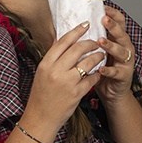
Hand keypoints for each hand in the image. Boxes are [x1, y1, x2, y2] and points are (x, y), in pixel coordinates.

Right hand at [23, 22, 103, 138]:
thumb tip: (60, 39)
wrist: (41, 117)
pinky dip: (96, 73)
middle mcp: (56, 71)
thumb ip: (52, 57)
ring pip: (88, 62)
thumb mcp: (42, 72)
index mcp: (46, 64)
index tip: (86, 24)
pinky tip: (98, 72)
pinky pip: (91, 78)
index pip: (63, 42)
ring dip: (97, 57)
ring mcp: (67, 82)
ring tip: (101, 55)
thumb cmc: (41, 94)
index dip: (76, 31)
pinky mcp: (77, 93)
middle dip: (90, 43)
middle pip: (78, 49)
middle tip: (96, 41)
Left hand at [93, 6, 136, 106]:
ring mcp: (126, 62)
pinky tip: (101, 68)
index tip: (104, 7)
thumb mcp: (95, 52)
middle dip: (113, 26)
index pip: (119, 22)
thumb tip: (72, 26)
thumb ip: (89, 40)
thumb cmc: (101, 69)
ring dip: (111, 46)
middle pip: (121, 34)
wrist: (112, 91)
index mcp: (117, 40)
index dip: (113, 14)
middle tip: (104, 19)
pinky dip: (109, 70)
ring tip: (101, 41)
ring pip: (121, 51)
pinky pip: (117, 71)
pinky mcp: (124, 75)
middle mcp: (124, 48)